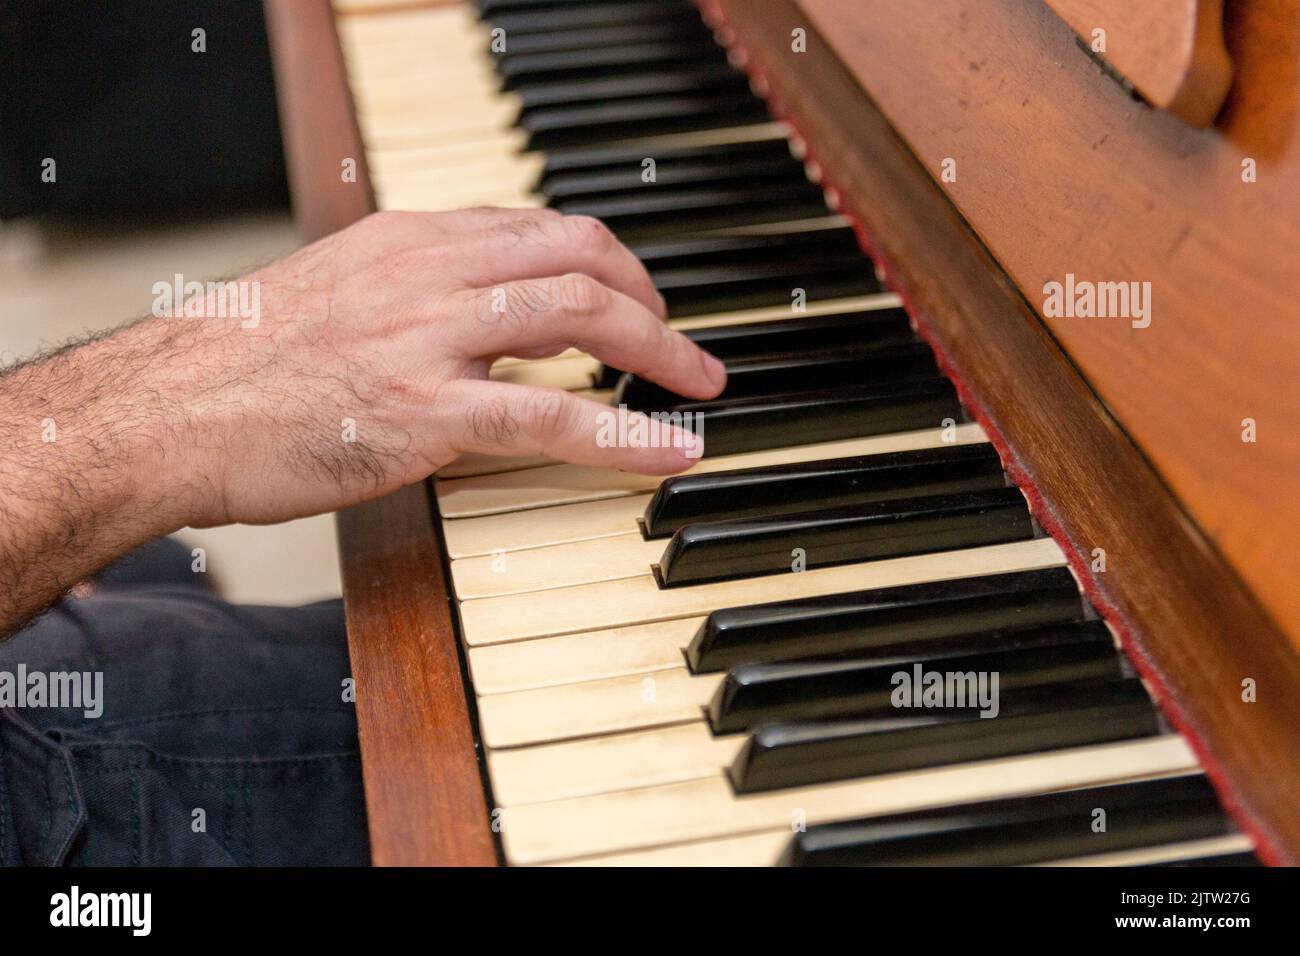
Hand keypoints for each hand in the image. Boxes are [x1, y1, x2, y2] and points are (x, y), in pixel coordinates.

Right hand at [135, 208, 726, 526]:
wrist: (168, 410)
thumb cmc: (241, 363)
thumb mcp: (335, 294)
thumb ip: (412, 294)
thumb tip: (475, 322)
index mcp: (408, 239)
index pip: (537, 226)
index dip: (605, 258)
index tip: (633, 290)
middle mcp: (428, 271)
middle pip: (576, 256)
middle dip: (649, 296)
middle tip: (682, 339)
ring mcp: (431, 338)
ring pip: (577, 316)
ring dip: (657, 348)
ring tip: (697, 381)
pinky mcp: (425, 411)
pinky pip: (551, 415)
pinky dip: (624, 431)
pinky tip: (669, 446)